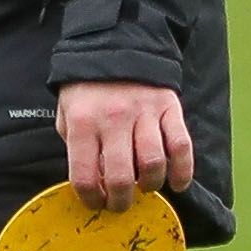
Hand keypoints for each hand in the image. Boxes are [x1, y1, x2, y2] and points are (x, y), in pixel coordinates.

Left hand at [56, 80, 192, 211]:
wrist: (114, 46)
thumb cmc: (86, 88)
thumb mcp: (66, 112)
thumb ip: (75, 144)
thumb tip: (90, 180)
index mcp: (82, 122)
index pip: (84, 174)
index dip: (90, 198)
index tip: (95, 204)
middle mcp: (113, 119)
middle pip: (122, 177)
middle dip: (121, 201)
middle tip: (120, 205)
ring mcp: (144, 114)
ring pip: (153, 165)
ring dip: (150, 186)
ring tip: (144, 188)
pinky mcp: (169, 108)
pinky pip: (181, 146)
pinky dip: (183, 171)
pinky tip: (177, 183)